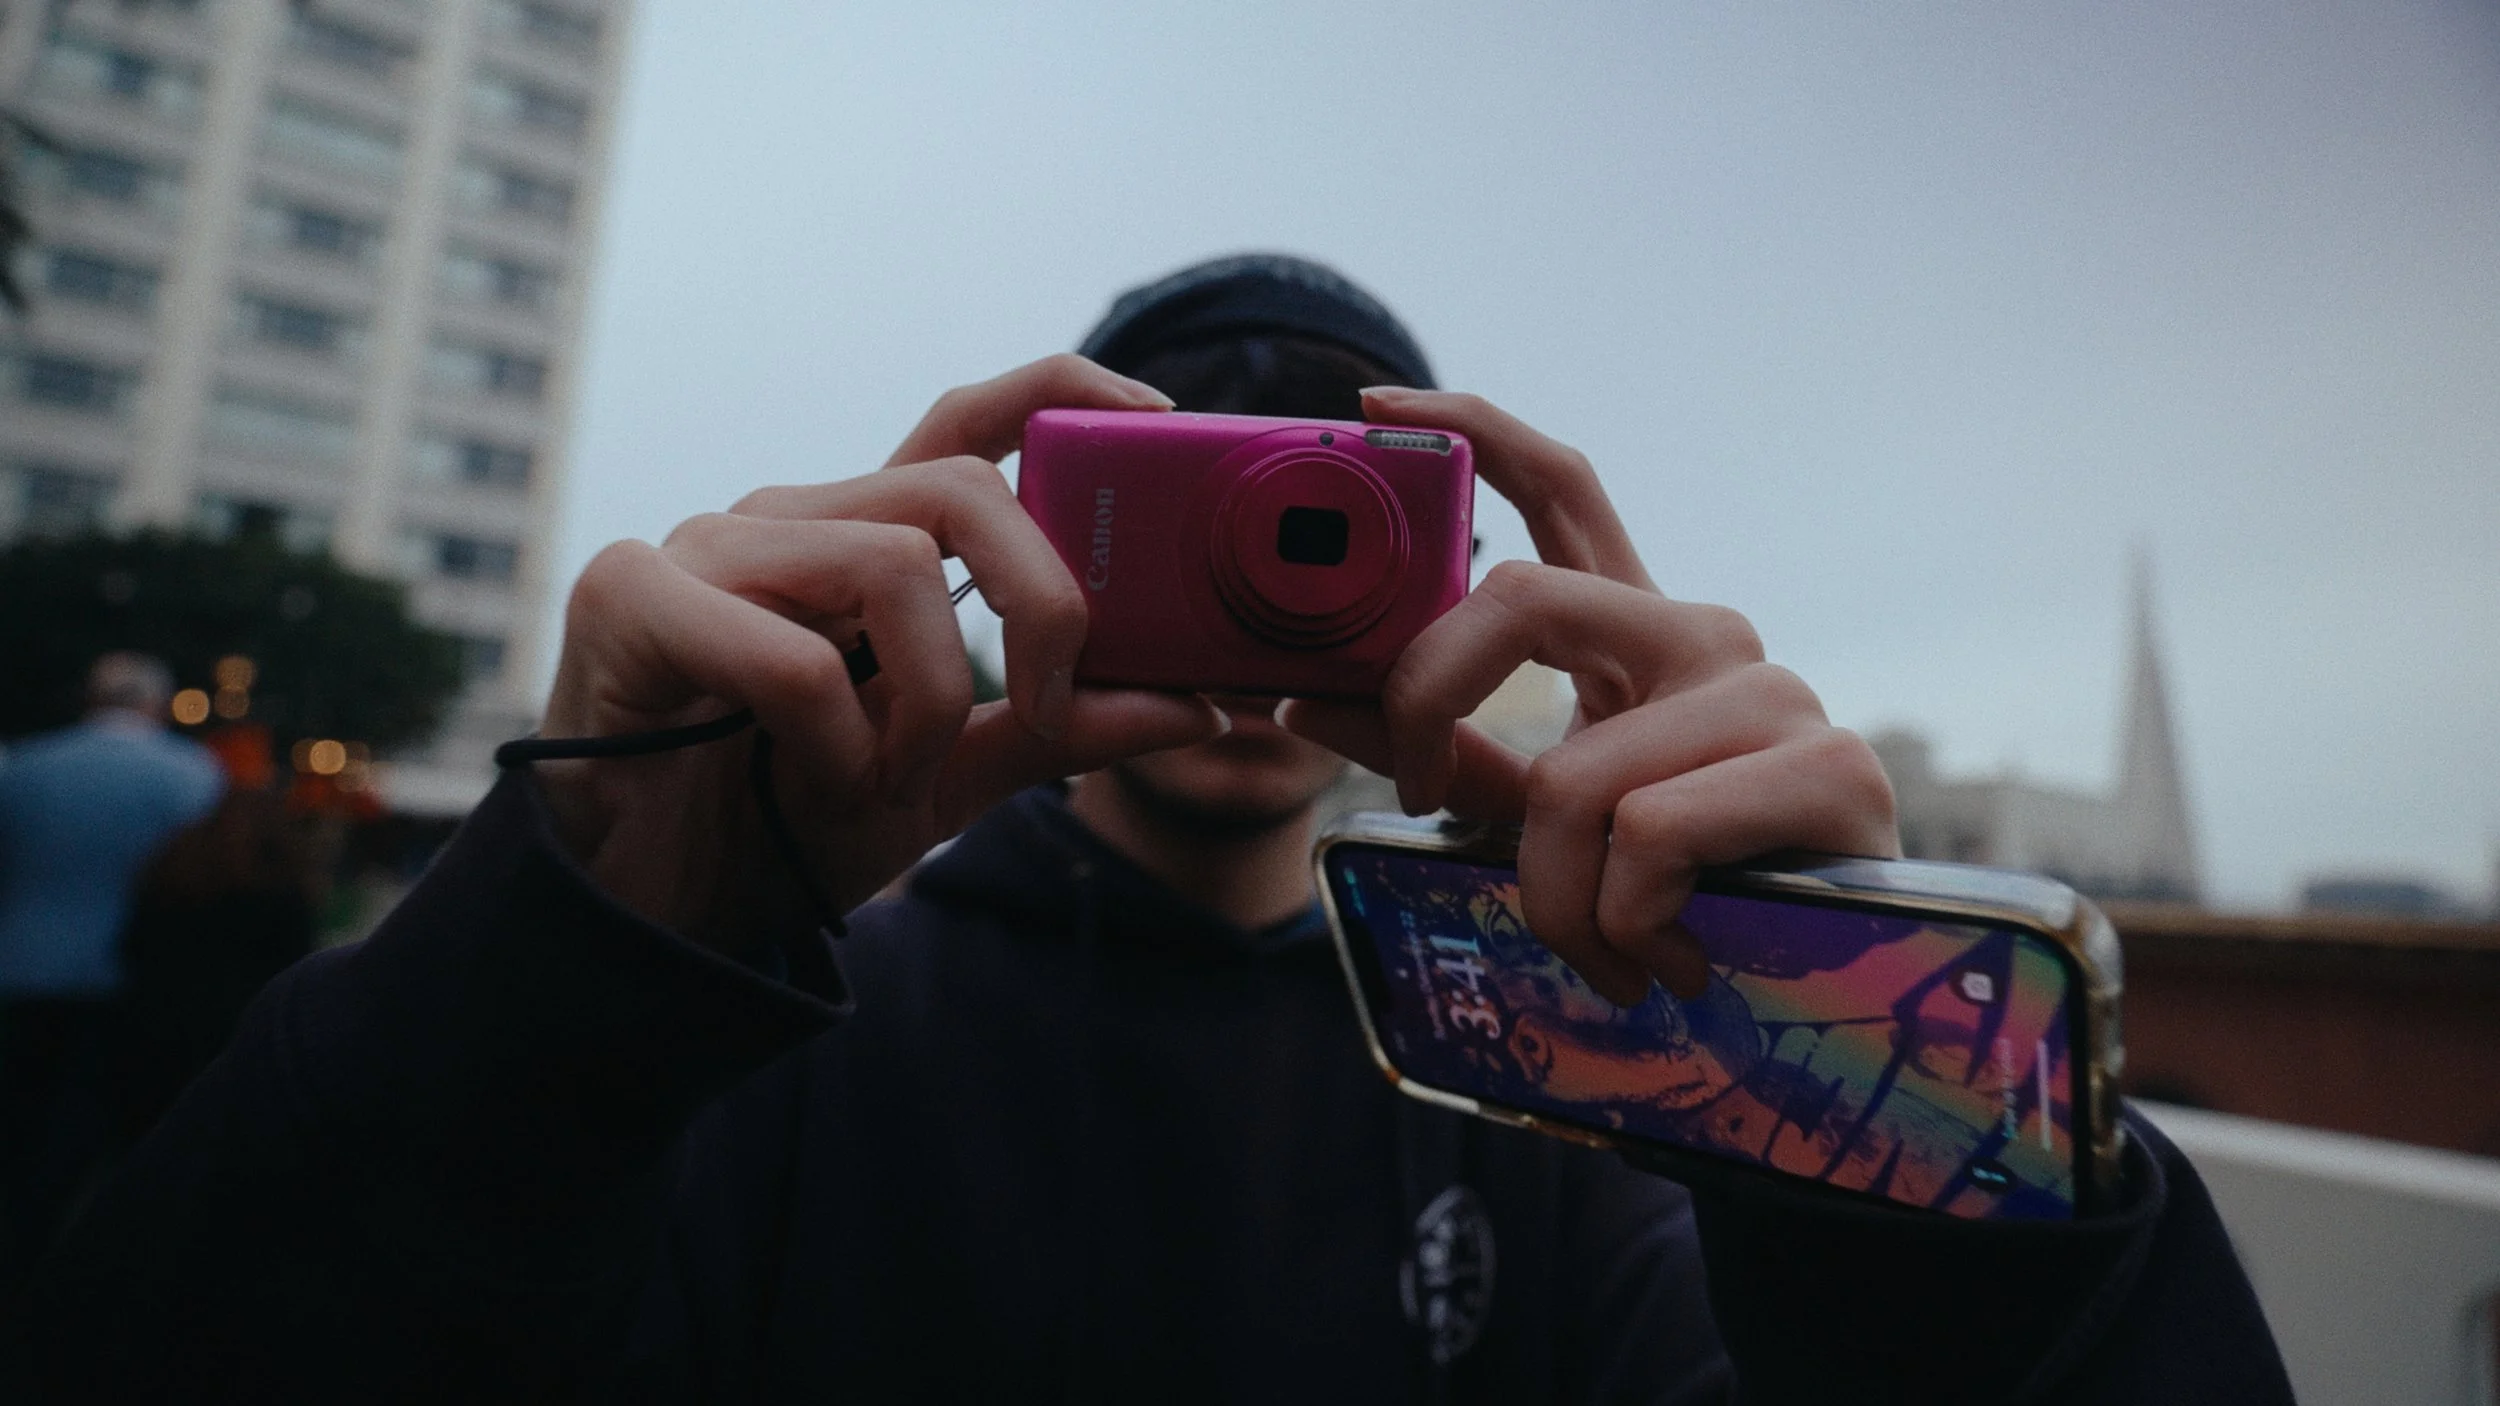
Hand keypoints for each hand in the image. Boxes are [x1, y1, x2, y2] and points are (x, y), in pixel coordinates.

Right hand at [537, 355, 1219, 950]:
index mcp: (863, 542)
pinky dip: (836, 739)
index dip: (1063, 391)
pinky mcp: (632, 596)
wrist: (646, 912)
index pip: (967, 421)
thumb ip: (1054, 732)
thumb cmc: (781, 823)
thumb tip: (1192, 704)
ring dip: (927, 703)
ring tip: (890, 779)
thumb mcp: (947, 779)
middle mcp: (789, 519)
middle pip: (961, 487)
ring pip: (893, 565)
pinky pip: (791, 653)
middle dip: (1044, 604)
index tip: (1157, 416)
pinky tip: (815, 781)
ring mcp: (707, 548)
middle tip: (1048, 709)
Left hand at [1284, 388, 1898, 1005]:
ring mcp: (1767, 691)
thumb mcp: (1540, 816)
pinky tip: (1671, 956)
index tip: (1374, 405)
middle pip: (1519, 599)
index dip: (1470, 429)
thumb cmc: (1680, 892)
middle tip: (1418, 796)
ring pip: (1572, 780)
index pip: (1561, 489)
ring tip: (1600, 959)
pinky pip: (1650, 835)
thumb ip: (1442, 752)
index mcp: (1635, 634)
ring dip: (1554, 901)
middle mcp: (1700, 634)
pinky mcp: (1826, 763)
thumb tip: (1306, 698)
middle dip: (1425, 702)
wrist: (1829, 980)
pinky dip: (1627, 922)